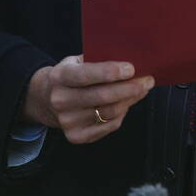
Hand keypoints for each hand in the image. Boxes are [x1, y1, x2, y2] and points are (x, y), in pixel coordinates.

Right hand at [20, 54, 154, 143]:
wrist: (47, 98)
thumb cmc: (72, 75)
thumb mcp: (78, 61)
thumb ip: (99, 60)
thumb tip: (134, 60)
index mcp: (59, 77)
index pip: (85, 75)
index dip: (110, 72)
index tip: (132, 69)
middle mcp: (60, 100)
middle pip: (103, 96)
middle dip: (130, 88)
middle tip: (148, 80)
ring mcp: (67, 121)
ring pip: (110, 111)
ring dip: (131, 100)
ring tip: (142, 89)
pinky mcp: (76, 136)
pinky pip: (109, 125)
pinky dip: (123, 113)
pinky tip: (127, 103)